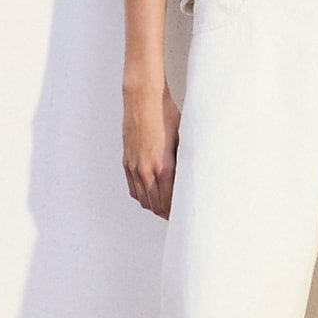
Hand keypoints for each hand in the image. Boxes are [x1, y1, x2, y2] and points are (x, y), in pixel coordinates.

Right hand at [122, 82, 180, 218]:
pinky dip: (142, 196)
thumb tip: (190, 177)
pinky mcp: (127, 161)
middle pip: (155, 204)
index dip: (176, 213)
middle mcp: (145, 170)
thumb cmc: (165, 115)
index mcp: (163, 166)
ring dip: (154, 207)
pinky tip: (150, 196)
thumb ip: (183, 162)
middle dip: (166, 213)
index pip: (169, 202)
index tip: (184, 216)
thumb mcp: (182, 139)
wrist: (143, 99)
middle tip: (177, 218)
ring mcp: (134, 167)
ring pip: (143, 199)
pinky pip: (133, 188)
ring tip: (165, 210)